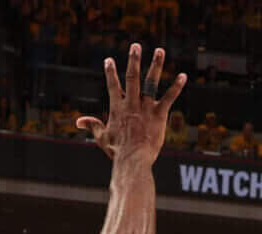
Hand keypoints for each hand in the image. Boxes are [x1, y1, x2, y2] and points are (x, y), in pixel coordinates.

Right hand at [74, 44, 184, 165]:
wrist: (133, 160)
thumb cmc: (117, 151)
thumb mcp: (102, 137)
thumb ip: (92, 125)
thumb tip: (78, 121)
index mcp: (118, 108)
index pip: (113, 86)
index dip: (110, 72)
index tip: (109, 60)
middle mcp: (131, 104)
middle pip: (132, 77)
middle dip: (133, 60)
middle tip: (135, 45)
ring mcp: (146, 107)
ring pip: (151, 82)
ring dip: (155, 65)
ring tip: (159, 50)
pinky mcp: (159, 114)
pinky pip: (169, 98)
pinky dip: (176, 87)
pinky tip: (183, 76)